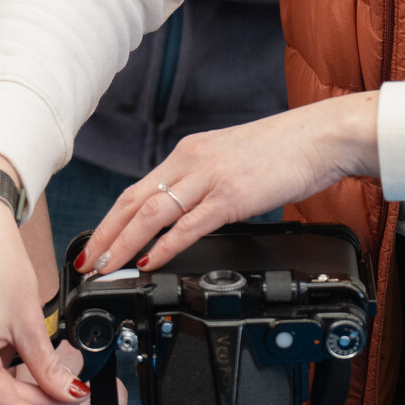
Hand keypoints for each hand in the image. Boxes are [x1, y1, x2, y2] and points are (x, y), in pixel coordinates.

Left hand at [82, 96, 379, 276]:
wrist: (318, 138)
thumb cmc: (281, 152)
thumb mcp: (229, 162)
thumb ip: (203, 184)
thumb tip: (183, 215)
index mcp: (188, 154)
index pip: (135, 190)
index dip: (110, 220)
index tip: (93, 244)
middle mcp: (191, 161)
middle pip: (133, 201)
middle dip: (105, 235)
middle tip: (86, 263)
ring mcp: (210, 177)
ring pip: (152, 213)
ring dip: (124, 243)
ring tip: (106, 267)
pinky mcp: (232, 195)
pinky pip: (190, 224)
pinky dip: (165, 245)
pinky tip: (150, 261)